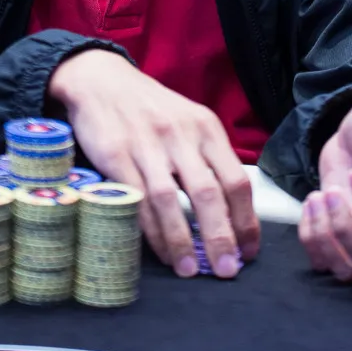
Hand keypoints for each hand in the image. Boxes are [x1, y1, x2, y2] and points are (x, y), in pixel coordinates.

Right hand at [48, 49, 259, 278]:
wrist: (101, 80)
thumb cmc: (151, 108)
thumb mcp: (189, 121)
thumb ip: (208, 158)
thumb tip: (232, 212)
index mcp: (206, 127)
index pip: (236, 179)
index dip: (246, 220)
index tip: (249, 251)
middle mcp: (181, 135)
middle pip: (208, 193)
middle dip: (221, 237)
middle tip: (227, 270)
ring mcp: (147, 145)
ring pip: (170, 200)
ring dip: (182, 240)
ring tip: (189, 270)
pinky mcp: (115, 154)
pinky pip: (136, 199)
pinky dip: (149, 229)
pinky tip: (159, 249)